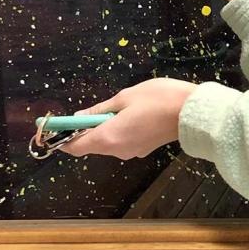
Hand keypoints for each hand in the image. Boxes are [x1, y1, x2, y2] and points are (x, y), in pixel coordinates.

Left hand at [56, 79, 196, 159]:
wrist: (192, 113)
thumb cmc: (158, 100)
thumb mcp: (124, 98)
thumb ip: (99, 110)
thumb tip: (79, 117)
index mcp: (108, 138)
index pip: (75, 146)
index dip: (63, 138)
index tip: (55, 127)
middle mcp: (117, 150)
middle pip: (91, 144)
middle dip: (86, 129)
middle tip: (89, 110)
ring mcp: (131, 152)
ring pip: (107, 142)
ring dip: (104, 128)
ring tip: (117, 107)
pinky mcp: (143, 149)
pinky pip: (122, 141)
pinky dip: (118, 130)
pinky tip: (130, 115)